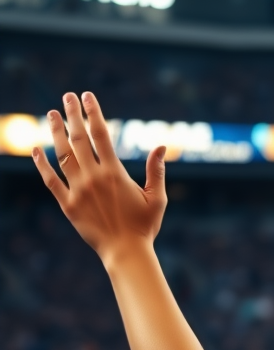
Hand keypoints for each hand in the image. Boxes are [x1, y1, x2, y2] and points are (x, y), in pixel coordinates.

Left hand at [32, 92, 166, 263]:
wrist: (126, 252)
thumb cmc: (145, 226)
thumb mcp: (157, 198)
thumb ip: (157, 171)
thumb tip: (162, 146)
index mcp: (115, 173)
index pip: (101, 134)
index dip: (93, 113)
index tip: (87, 96)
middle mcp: (93, 178)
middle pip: (78, 138)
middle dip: (72, 114)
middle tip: (67, 97)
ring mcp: (78, 191)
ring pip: (62, 154)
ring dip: (56, 132)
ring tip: (52, 114)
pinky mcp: (67, 205)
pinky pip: (50, 180)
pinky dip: (41, 163)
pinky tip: (36, 149)